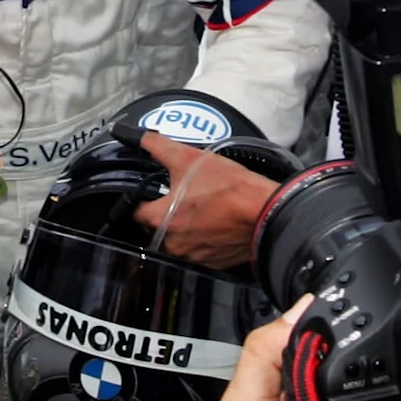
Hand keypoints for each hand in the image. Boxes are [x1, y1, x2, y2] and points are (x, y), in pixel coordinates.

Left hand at [132, 133, 273, 269]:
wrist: (265, 211)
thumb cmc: (228, 187)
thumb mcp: (189, 157)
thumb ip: (158, 146)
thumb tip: (141, 137)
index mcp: (159, 220)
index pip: (135, 211)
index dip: (142, 198)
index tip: (151, 192)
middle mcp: (172, 243)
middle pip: (156, 228)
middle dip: (165, 213)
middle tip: (181, 198)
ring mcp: (192, 256)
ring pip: (178, 241)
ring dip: (184, 228)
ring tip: (201, 209)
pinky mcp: (212, 263)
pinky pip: (199, 252)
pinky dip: (203, 240)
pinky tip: (215, 224)